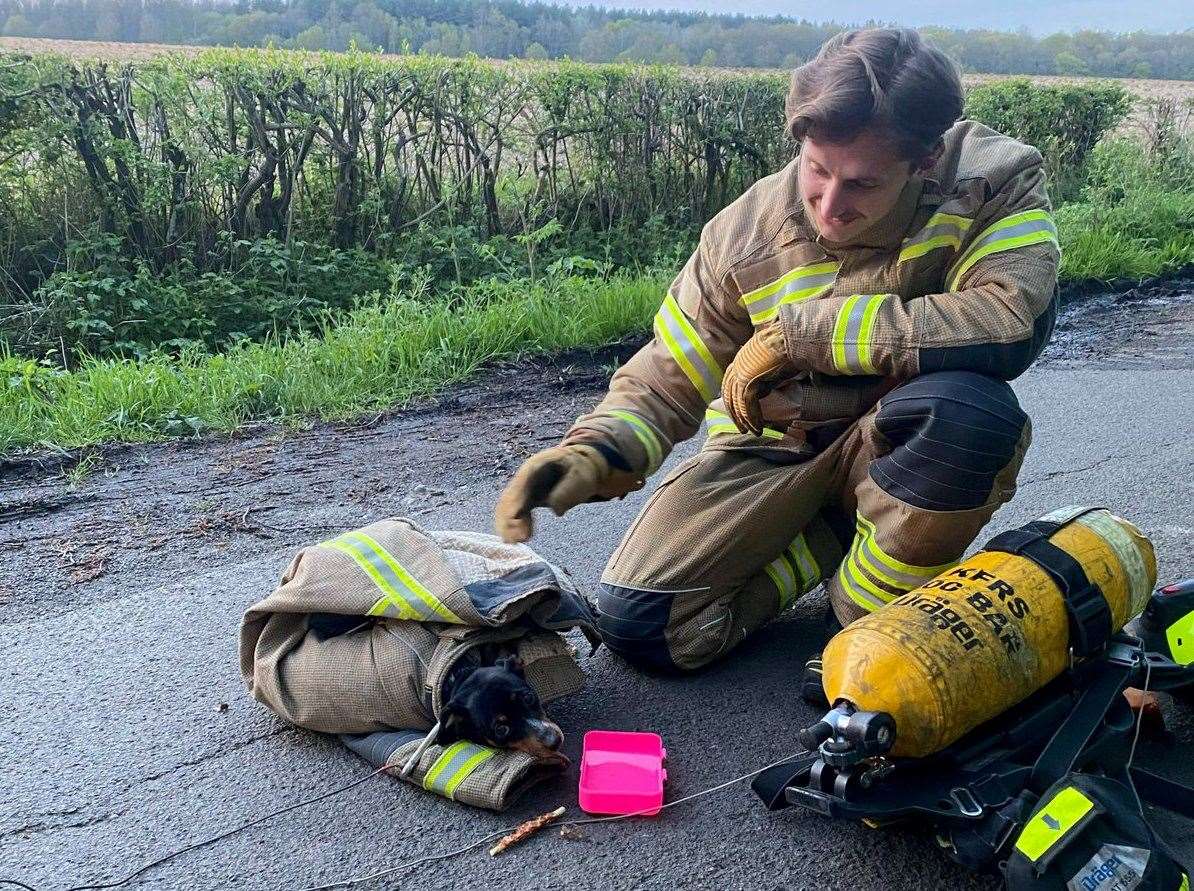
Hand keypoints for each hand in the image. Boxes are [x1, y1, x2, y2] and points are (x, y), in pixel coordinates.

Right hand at [494, 443, 642, 542]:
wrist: (577, 465)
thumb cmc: (580, 470)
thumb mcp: (581, 476)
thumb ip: (568, 491)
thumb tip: (555, 510)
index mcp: (537, 465)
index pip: (522, 483)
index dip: (516, 500)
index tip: (515, 517)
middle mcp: (525, 476)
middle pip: (510, 496)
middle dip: (509, 517)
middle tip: (515, 538)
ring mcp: (523, 488)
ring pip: (508, 507)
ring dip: (509, 525)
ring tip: (515, 542)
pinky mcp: (525, 499)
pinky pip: (516, 513)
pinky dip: (515, 525)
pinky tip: (522, 538)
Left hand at [721, 323, 791, 434]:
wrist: (793, 339)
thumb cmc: (787, 347)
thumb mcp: (770, 362)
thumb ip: (762, 374)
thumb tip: (761, 390)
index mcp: (741, 359)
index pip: (730, 384)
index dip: (734, 401)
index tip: (740, 414)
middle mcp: (737, 366)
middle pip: (730, 396)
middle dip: (736, 415)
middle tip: (743, 428)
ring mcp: (741, 374)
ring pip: (738, 404)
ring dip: (746, 420)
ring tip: (753, 431)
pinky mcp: (749, 381)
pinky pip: (747, 406)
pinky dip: (753, 419)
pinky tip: (759, 428)